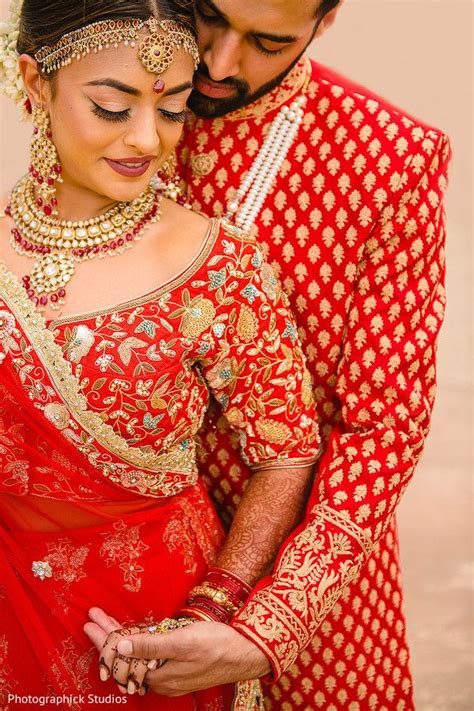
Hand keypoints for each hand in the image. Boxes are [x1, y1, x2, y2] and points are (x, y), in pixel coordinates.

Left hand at [84, 607, 270, 696]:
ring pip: (135, 656)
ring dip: (119, 637)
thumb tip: (122, 645)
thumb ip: (151, 645)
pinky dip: (135, 642)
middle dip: (107, 636)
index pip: (121, 659)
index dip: (104, 640)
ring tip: (104, 622)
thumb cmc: (217, 645)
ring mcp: (168, 674)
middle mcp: (160, 679)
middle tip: (90, 618)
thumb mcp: (183, 642)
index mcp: (158, 676)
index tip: (90, 623)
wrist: (246, 653)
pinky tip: (130, 633)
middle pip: (125, 657)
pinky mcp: (177, 665)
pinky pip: (147, 656)